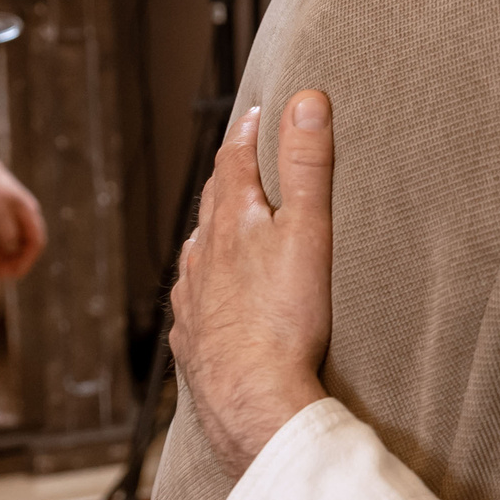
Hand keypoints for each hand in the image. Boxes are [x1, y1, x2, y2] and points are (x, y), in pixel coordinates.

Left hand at [0, 154, 46, 278]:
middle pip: (26, 246)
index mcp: (28, 213)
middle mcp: (24, 214)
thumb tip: (13, 251)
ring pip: (14, 243)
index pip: (36, 243)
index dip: (25, 262)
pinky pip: (4, 236)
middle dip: (13, 263)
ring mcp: (12, 213)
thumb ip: (6, 233)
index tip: (10, 276)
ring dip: (5, 258)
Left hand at [170, 90, 334, 479]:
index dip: (247, 134)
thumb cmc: (284, 317)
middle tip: (241, 157)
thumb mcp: (308, 230)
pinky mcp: (193, 339)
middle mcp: (202, 256)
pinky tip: (207, 295)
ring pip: (197, 252)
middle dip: (227, 175)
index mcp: (231, 223)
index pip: (233, 162)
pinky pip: (192, 301)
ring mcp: (193, 299)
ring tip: (222, 223)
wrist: (252, 398)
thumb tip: (305, 100)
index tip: (257, 114)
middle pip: (211, 203)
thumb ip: (307, 165)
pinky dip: (201, 285)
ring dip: (210, 231)